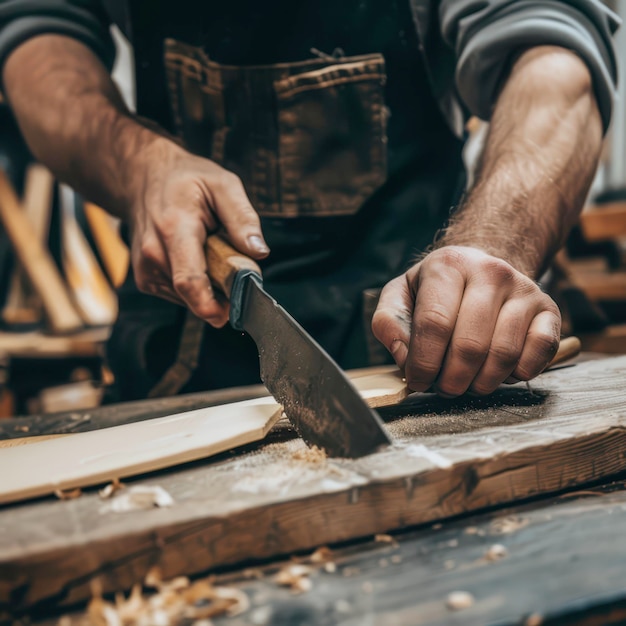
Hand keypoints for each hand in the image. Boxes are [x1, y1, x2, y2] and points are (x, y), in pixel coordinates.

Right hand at [128, 139, 268, 325]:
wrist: (143, 178)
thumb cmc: (186, 180)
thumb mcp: (223, 184)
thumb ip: (242, 217)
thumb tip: (259, 251)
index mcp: (174, 229)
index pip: (189, 280)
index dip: (210, 305)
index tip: (229, 314)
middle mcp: (154, 254)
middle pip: (195, 293)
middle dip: (221, 288)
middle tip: (230, 258)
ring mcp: (147, 271)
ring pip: (190, 298)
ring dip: (209, 284)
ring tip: (207, 250)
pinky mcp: (147, 281)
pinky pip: (183, 295)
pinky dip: (197, 283)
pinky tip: (195, 258)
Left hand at [372, 246, 560, 395]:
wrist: (482, 268)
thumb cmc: (437, 290)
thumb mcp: (401, 294)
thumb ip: (388, 322)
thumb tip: (404, 356)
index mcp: (448, 266)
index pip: (434, 324)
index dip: (424, 363)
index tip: (418, 382)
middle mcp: (490, 272)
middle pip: (470, 345)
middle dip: (452, 380)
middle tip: (444, 388)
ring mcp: (524, 289)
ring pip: (504, 354)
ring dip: (482, 383)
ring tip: (467, 383)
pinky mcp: (549, 309)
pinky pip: (539, 353)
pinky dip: (518, 374)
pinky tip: (498, 372)